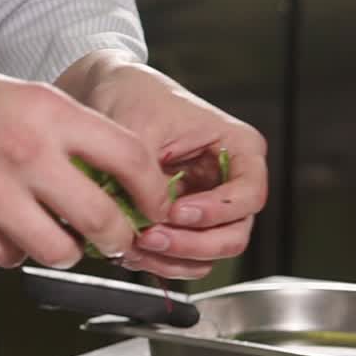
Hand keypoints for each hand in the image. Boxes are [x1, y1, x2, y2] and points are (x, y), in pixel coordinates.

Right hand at [0, 59, 170, 268]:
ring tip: (54, 236)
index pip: (130, 158)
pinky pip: (11, 257)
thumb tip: (103, 167)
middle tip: (117, 241)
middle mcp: (25, 155)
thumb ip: (59, 129)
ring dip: (65, 250)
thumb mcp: (11, 94)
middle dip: (119, 240)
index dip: (151, 192)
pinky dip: (14, 250)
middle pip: (104, 220)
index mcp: (45, 112)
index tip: (151, 205)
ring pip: (61, 251)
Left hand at [70, 52, 269, 278]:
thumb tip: (151, 218)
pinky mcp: (178, 223)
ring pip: (208, 255)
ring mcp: (205, 207)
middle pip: (233, 235)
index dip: (215, 212)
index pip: (248, 195)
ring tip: (135, 245)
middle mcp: (229, 182)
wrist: (106, 94)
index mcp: (238, 149)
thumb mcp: (140, 128)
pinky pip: (180, 257)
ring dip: (171, 259)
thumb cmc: (134, 97)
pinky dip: (158, 261)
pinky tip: (130, 249)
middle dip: (191, 244)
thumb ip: (147, 174)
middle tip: (150, 237)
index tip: (175, 211)